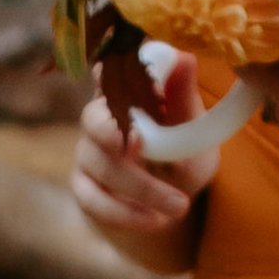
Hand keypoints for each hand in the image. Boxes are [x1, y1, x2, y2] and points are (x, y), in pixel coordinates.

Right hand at [70, 47, 217, 268]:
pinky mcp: (83, 187)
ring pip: (99, 165)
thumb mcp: (194, 131)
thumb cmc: (186, 154)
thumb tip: (185, 57)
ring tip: (179, 205)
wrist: (176, 201)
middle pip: (93, 119)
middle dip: (114, 133)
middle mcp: (101, 118)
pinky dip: (125, 213)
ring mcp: (87, 153)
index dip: (107, 75)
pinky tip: (156, 221)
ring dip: (141, 188)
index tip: (116, 78)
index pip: (107, 74)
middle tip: (141, 144)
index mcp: (128, 93)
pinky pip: (92, 199)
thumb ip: (183, 99)